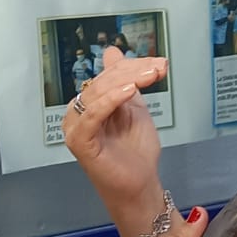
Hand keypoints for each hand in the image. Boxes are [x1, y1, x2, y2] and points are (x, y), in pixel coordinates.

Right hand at [64, 46, 169, 236]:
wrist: (139, 185)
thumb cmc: (136, 152)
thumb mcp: (134, 109)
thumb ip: (125, 82)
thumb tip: (113, 51)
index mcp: (90, 103)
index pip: (109, 75)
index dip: (133, 65)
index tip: (160, 63)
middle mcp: (78, 112)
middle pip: (104, 81)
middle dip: (134, 71)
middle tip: (159, 67)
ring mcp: (76, 126)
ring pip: (98, 93)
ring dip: (127, 80)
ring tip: (151, 75)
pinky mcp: (79, 141)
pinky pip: (92, 115)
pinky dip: (110, 100)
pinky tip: (130, 91)